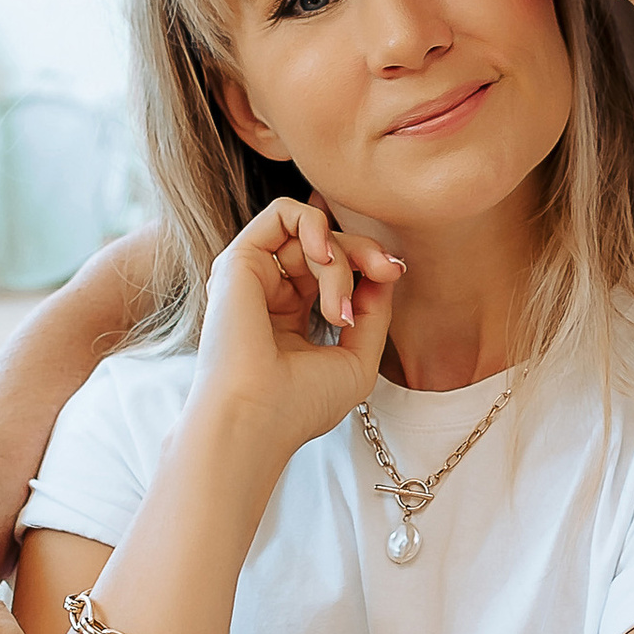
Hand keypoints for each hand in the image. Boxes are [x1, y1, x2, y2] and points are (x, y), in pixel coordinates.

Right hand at [192, 198, 403, 462]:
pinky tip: (324, 254)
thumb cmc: (300, 405)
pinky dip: (313, 223)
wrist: (256, 419)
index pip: (336, 271)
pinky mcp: (239, 260)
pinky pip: (282, 213)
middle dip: (365, 253)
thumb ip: (372, 312)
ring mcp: (252, 276)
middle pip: (327, 246)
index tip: (395, 273)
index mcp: (290, 318)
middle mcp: (268, 293)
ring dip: (340, 261)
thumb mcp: (357, 360)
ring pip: (311, 235)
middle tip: (387, 270)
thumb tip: (386, 269)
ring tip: (337, 308)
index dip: (370, 265)